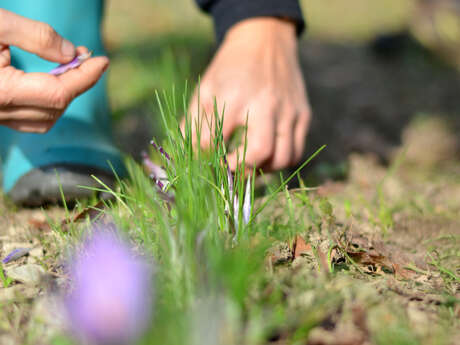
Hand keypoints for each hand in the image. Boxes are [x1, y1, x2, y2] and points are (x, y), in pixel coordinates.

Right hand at [0, 9, 108, 132]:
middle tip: (86, 57)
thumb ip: (36, 37)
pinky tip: (50, 81)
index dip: (85, 77)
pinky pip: (30, 119)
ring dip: (65, 95)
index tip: (103, 60)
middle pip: (55, 107)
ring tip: (71, 67)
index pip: (58, 93)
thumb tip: (73, 54)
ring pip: (45, 118)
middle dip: (77, 83)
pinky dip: (48, 103)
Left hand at [186, 17, 310, 170]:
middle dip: (241, 170)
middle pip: (258, 152)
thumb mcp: (205, 88)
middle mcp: (264, 104)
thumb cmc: (229, 68)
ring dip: (264, 170)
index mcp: (232, 97)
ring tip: (250, 166)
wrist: (264, 39)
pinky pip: (296, 150)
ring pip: (283, 157)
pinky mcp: (303, 114)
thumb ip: (193, 123)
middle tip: (230, 171)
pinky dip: (281, 161)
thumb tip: (186, 156)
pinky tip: (268, 158)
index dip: (206, 159)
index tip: (206, 163)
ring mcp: (287, 110)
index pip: (214, 141)